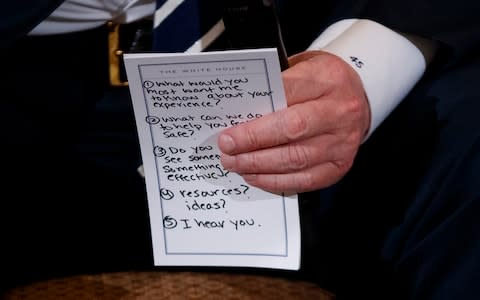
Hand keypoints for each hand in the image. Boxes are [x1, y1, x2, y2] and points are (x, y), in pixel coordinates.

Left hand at [218, 50, 370, 193]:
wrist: (357, 98)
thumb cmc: (321, 83)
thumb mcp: (301, 68)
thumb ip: (274, 88)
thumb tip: (238, 114)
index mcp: (327, 79)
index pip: (286, 95)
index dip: (256, 116)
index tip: (229, 130)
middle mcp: (339, 111)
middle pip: (292, 129)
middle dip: (253, 142)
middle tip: (227, 148)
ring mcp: (342, 141)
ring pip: (296, 158)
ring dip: (260, 165)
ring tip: (236, 164)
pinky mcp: (340, 165)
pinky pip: (305, 180)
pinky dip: (276, 181)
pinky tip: (256, 176)